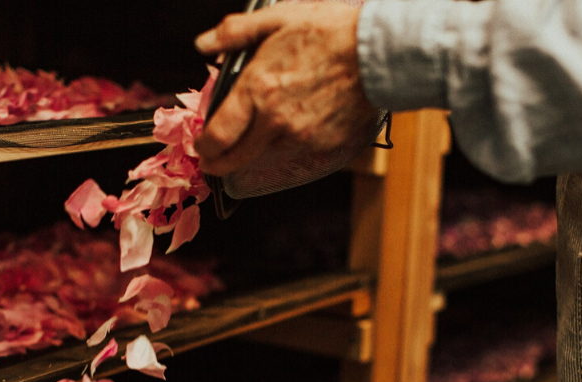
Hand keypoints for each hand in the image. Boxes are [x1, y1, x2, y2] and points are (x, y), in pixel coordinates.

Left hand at [194, 2, 378, 176]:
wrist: (378, 53)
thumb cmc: (331, 32)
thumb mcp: (277, 18)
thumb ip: (235, 33)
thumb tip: (203, 44)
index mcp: (257, 89)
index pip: (218, 135)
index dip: (205, 147)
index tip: (202, 147)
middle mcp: (275, 120)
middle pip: (236, 157)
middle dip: (220, 163)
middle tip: (215, 160)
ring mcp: (300, 136)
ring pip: (267, 152)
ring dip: (259, 145)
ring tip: (266, 124)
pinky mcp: (323, 145)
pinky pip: (298, 149)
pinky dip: (291, 139)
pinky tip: (299, 118)